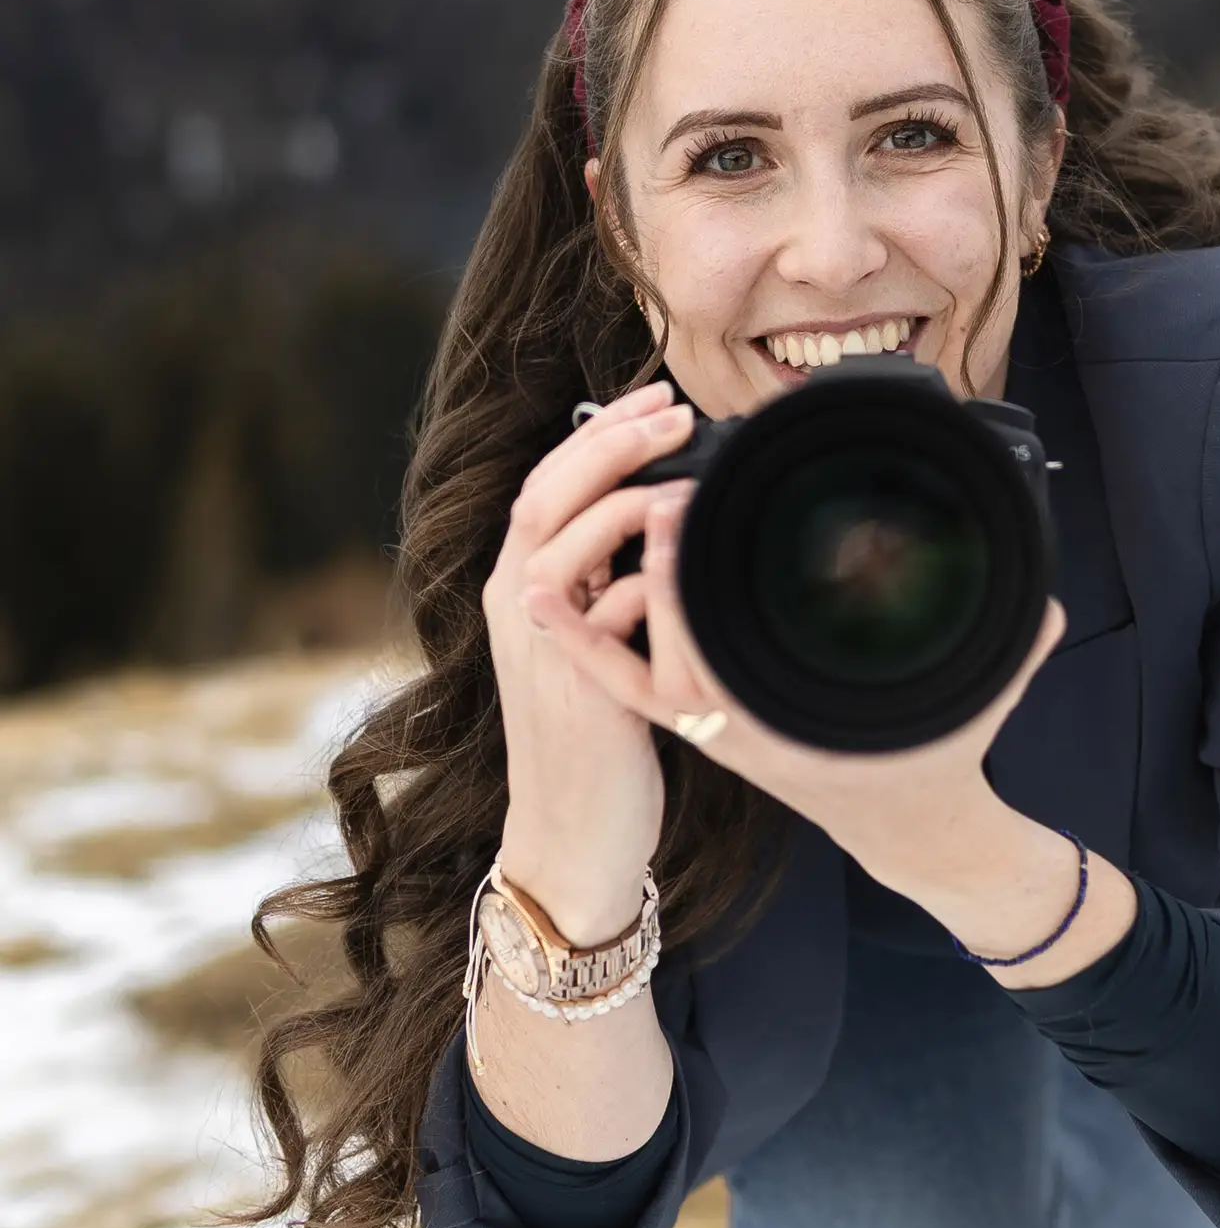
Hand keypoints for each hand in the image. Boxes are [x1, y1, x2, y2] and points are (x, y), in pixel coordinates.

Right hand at [483, 379, 695, 942]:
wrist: (573, 834)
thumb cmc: (596, 735)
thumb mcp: (593, 644)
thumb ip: (610, 582)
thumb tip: (661, 513)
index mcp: (520, 588)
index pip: (546, 484)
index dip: (596, 434)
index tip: (653, 393)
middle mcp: (518, 608)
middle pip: (546, 496)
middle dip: (609, 444)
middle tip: (674, 408)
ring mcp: (543, 649)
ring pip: (567, 546)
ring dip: (628, 500)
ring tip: (689, 474)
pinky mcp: (582, 690)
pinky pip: (611, 617)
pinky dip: (650, 578)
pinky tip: (694, 557)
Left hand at [522, 472, 1068, 900]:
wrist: (910, 828)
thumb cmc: (938, 762)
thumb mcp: (977, 704)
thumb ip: (1013, 653)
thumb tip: (1044, 605)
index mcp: (795, 736)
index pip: (718, 662)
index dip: (686, 593)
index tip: (677, 516)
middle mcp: (742, 735)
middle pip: (664, 659)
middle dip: (649, 575)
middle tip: (647, 495)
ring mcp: (714, 731)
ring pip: (634, 671)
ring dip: (601, 604)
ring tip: (576, 532)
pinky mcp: (702, 721)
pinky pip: (628, 684)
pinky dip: (587, 642)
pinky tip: (551, 595)